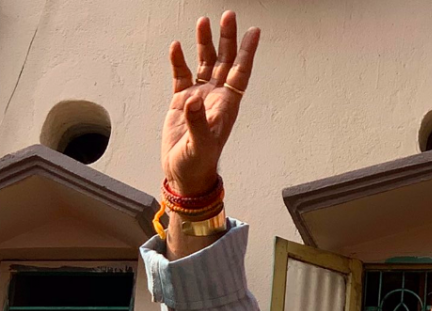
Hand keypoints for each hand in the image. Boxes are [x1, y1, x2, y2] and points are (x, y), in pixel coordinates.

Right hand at [162, 11, 259, 195]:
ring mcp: (199, 97)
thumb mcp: (199, 145)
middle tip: (229, 16)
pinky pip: (182, 75)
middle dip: (227, 38)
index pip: (240, 72)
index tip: (254, 32)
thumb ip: (197, 122)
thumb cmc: (198, 163)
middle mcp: (215, 97)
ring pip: (205, 64)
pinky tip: (177, 47)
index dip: (247, 52)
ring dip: (205, 43)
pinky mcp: (181, 102)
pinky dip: (179, 61)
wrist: (183, 174)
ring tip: (203, 22)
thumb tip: (193, 100)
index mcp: (226, 105)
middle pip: (225, 61)